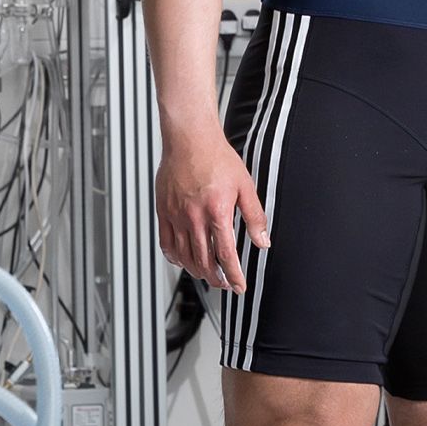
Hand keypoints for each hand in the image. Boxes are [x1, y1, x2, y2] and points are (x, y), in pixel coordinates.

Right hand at [157, 126, 269, 291]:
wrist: (189, 139)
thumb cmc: (216, 157)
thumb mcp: (245, 186)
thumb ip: (254, 216)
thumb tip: (263, 241)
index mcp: (217, 211)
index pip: (225, 254)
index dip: (233, 275)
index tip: (239, 286)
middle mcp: (194, 216)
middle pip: (203, 260)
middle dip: (216, 278)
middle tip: (225, 284)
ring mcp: (176, 215)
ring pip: (184, 256)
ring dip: (197, 271)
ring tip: (208, 276)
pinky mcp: (163, 211)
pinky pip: (166, 243)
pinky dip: (175, 257)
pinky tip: (182, 261)